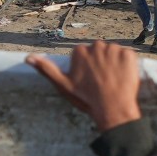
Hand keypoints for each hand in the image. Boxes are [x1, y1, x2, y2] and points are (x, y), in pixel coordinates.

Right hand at [25, 41, 142, 131]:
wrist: (112, 109)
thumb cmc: (86, 99)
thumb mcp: (63, 85)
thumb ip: (46, 69)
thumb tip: (28, 58)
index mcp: (79, 51)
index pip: (85, 54)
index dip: (87, 68)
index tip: (90, 80)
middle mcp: (96, 46)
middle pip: (99, 52)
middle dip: (101, 63)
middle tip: (102, 81)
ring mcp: (114, 50)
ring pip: (113, 54)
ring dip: (114, 64)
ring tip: (112, 81)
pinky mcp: (129, 55)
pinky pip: (128, 56)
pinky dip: (126, 65)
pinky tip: (122, 78)